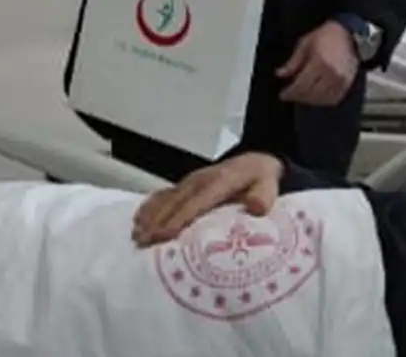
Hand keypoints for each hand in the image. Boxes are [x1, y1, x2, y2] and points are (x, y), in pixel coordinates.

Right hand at [131, 153, 283, 247]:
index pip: (197, 202)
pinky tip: (138, 221)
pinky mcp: (184, 185)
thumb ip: (264, 195)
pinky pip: (163, 194)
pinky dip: (149, 207)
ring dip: (149, 217)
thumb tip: (257, 207)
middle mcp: (200, 180)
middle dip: (157, 222)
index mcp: (220, 182)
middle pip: (175, 203)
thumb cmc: (261, 180)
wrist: (254, 162)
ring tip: (136, 236)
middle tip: (142, 242)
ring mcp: (189, 182)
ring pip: (165, 199)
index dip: (179, 218)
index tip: (164, 235)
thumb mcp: (269, 185)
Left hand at [276, 21, 359, 105]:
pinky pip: (334, 99)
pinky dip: (323, 101)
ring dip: (309, 100)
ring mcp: (341, 80)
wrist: (349, 34)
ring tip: (301, 97)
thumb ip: (293, 62)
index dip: (290, 92)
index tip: (282, 95)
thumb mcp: (305, 44)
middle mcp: (331, 74)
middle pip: (311, 93)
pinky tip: (315, 98)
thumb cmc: (324, 36)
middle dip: (298, 97)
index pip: (301, 84)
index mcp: (319, 62)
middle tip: (290, 96)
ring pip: (322, 99)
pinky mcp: (348, 84)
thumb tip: (279, 74)